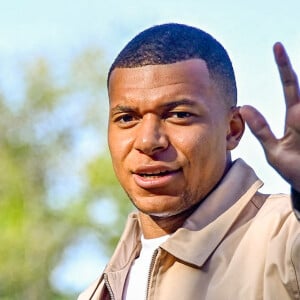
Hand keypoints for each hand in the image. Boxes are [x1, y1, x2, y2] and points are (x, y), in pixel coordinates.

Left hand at [240, 43, 299, 191]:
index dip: (284, 67)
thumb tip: (243, 106)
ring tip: (291, 119)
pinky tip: (297, 122)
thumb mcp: (273, 150)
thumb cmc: (291, 168)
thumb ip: (261, 129)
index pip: (290, 86)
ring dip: (297, 97)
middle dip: (296, 67)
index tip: (276, 46)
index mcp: (296, 117)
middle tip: (281, 55)